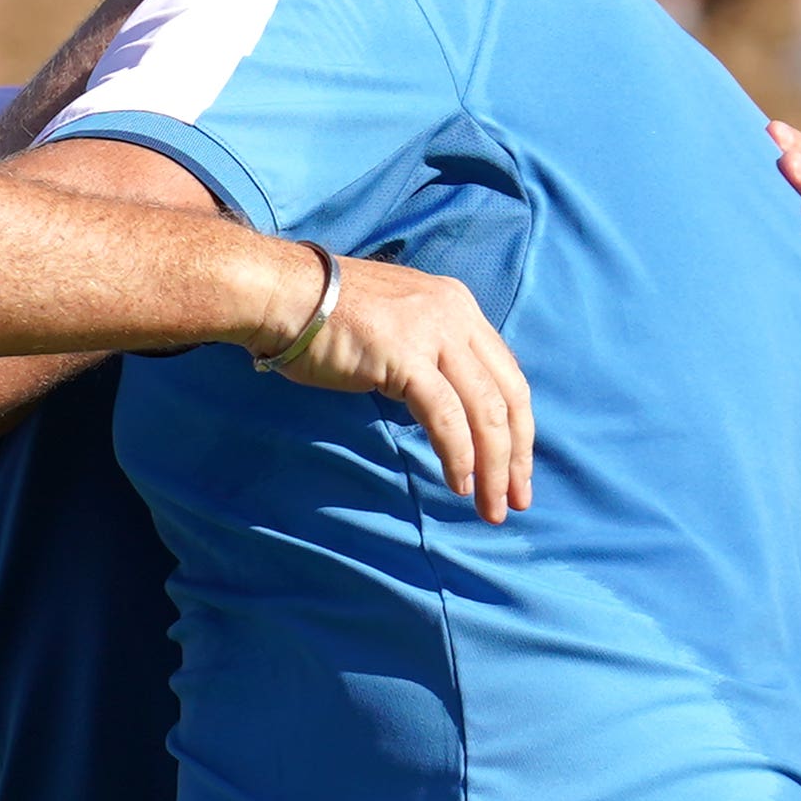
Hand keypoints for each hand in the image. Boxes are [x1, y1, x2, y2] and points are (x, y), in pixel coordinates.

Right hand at [258, 249, 533, 523]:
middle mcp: (456, 314)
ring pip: (485, 411)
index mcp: (458, 306)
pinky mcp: (406, 355)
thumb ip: (429, 356)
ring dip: (493, 467)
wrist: (282, 293)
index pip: (506, 374)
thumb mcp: (397, 327)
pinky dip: (459, 456)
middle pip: (508, 395)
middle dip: (517, 456)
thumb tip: (447, 408)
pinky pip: (446, 417)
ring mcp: (433, 332)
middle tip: (516, 501)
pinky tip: (458, 483)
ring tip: (490, 506)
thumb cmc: (326, 319)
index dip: (518, 428)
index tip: (515, 470)